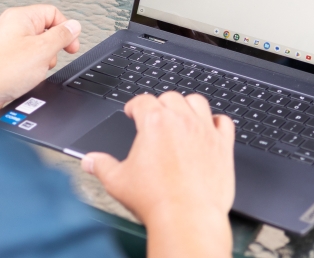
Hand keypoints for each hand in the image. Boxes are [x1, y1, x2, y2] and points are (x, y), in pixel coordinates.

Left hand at [0, 5, 80, 115]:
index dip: (66, 30)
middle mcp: (11, 26)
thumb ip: (61, 36)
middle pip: (45, 31)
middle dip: (52, 49)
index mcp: (20, 16)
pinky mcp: (2, 57)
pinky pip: (25, 59)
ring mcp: (5, 42)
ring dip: (41, 61)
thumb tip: (74, 26)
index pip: (53, 13)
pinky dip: (29, 68)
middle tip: (49, 61)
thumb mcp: (42, 51)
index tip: (71, 46)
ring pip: (36, 47)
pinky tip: (24, 78)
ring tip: (33, 71)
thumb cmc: (1, 70)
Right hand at [82, 93, 235, 257]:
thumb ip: (101, 166)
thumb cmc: (155, 199)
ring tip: (182, 116)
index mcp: (154, 123)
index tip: (132, 111)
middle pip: (170, 97)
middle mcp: (181, 121)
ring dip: (188, 106)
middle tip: (155, 116)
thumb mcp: (117, 181)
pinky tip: (210, 129)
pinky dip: (216, 122)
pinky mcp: (223, 146)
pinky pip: (224, 122)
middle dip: (160, 104)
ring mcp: (204, 131)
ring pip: (198, 102)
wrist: (187, 217)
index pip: (142, 100)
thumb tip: (90, 161)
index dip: (134, 105)